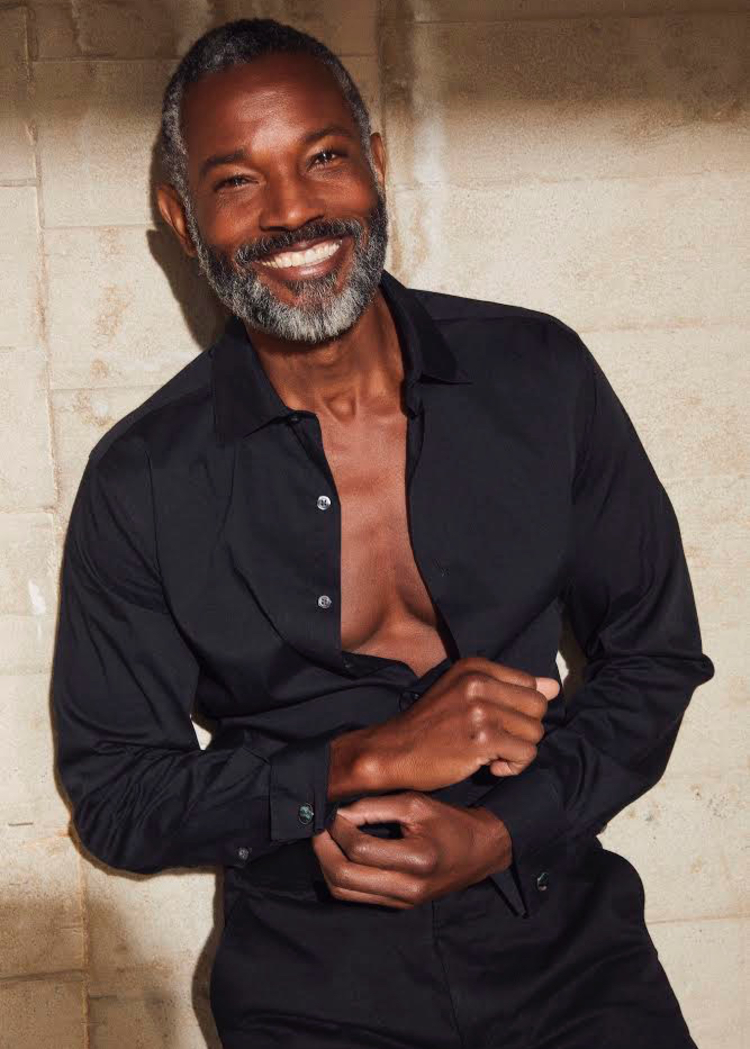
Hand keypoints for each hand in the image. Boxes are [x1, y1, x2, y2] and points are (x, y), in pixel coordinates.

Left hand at [310, 791, 511, 908]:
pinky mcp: (397, 906)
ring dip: (327, 865)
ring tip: (326, 841)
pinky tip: (340, 855)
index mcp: (417, 860)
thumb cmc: (450, 822)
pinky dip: (340, 876)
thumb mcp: (416, 804)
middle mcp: (408, 888)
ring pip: (344, 892)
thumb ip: (375, 807)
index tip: (335, 812)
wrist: (480, 852)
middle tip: (320, 828)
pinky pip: (356, 896)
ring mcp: (401, 902)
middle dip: (323, 850)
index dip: (339, 828)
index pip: (360, 849)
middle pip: (344, 878)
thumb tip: (339, 812)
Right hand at [358, 657, 559, 793]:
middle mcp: (479, 683)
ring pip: (535, 732)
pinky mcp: (482, 739)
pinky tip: (489, 767)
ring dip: (518, 751)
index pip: (530, 685)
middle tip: (496, 742)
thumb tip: (555, 686)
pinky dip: (512, 767)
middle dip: (523, 731)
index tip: (496, 723)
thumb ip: (510, 688)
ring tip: (491, 754)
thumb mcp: (464, 695)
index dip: (519, 711)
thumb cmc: (429, 727)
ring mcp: (480, 710)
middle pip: (538, 707)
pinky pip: (525, 755)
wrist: (393, 751)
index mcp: (476, 667)